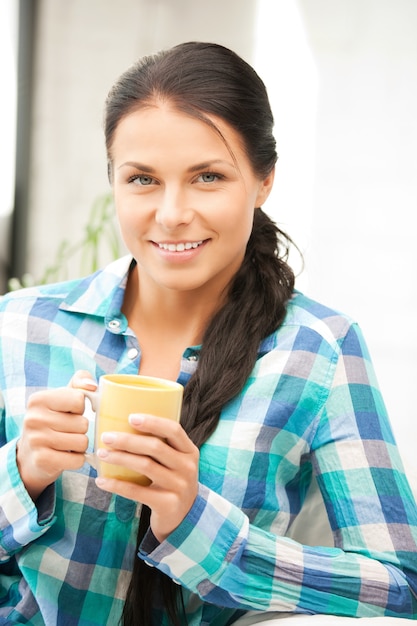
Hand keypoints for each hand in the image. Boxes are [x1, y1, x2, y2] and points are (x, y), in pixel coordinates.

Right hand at [16, 370, 95, 501]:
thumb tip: (92, 386)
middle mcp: (34, 419)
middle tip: (67, 431)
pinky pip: (78, 460)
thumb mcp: (63, 397)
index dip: (80, 408)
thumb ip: (80, 381)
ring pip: (82, 442)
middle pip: (83, 423)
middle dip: (81, 429)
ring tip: (67, 442)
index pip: (79, 400)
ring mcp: (36, 440)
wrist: (31, 454)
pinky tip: (66, 455)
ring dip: (80, 444)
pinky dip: (77, 458)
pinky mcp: (42, 460)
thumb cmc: (54, 419)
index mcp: (39, 399)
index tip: (69, 412)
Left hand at [95, 413, 198, 541]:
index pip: (173, 429)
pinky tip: (102, 480)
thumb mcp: (175, 462)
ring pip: (145, 466)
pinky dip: (116, 485)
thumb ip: (161, 446)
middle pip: (155, 447)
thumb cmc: (172, 481)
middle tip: (106, 437)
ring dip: (120, 458)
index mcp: (189, 451)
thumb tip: (124, 424)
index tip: (130, 417)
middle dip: (128, 440)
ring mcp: (179, 486)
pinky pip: (137, 492)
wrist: (184, 517)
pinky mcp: (167, 505)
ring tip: (102, 454)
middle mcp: (188, 467)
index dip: (152, 422)